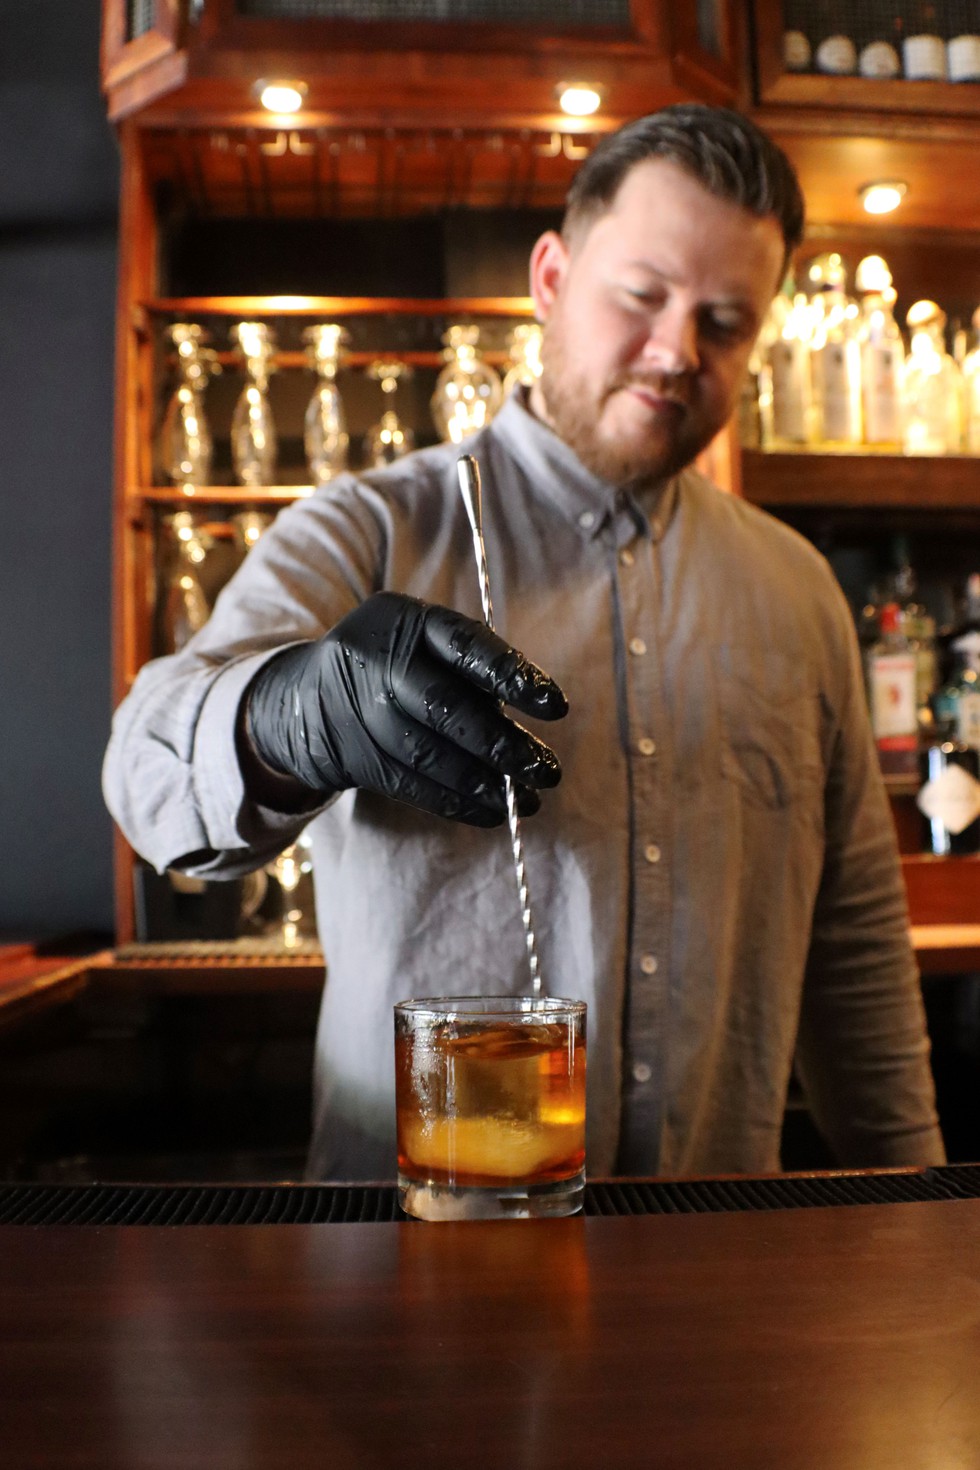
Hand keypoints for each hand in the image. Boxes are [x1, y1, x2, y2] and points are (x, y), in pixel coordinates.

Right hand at [243, 592, 567, 826]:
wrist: (306, 697)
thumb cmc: (396, 666)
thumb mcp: (424, 643)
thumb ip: (471, 670)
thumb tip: (535, 713)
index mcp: (406, 621)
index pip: (466, 646)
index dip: (512, 676)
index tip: (557, 706)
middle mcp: (377, 660)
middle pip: (445, 707)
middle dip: (502, 744)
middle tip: (548, 771)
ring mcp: (358, 710)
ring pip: (428, 754)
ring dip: (484, 784)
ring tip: (527, 801)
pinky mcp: (354, 756)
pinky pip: (411, 784)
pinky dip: (456, 803)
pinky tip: (491, 812)